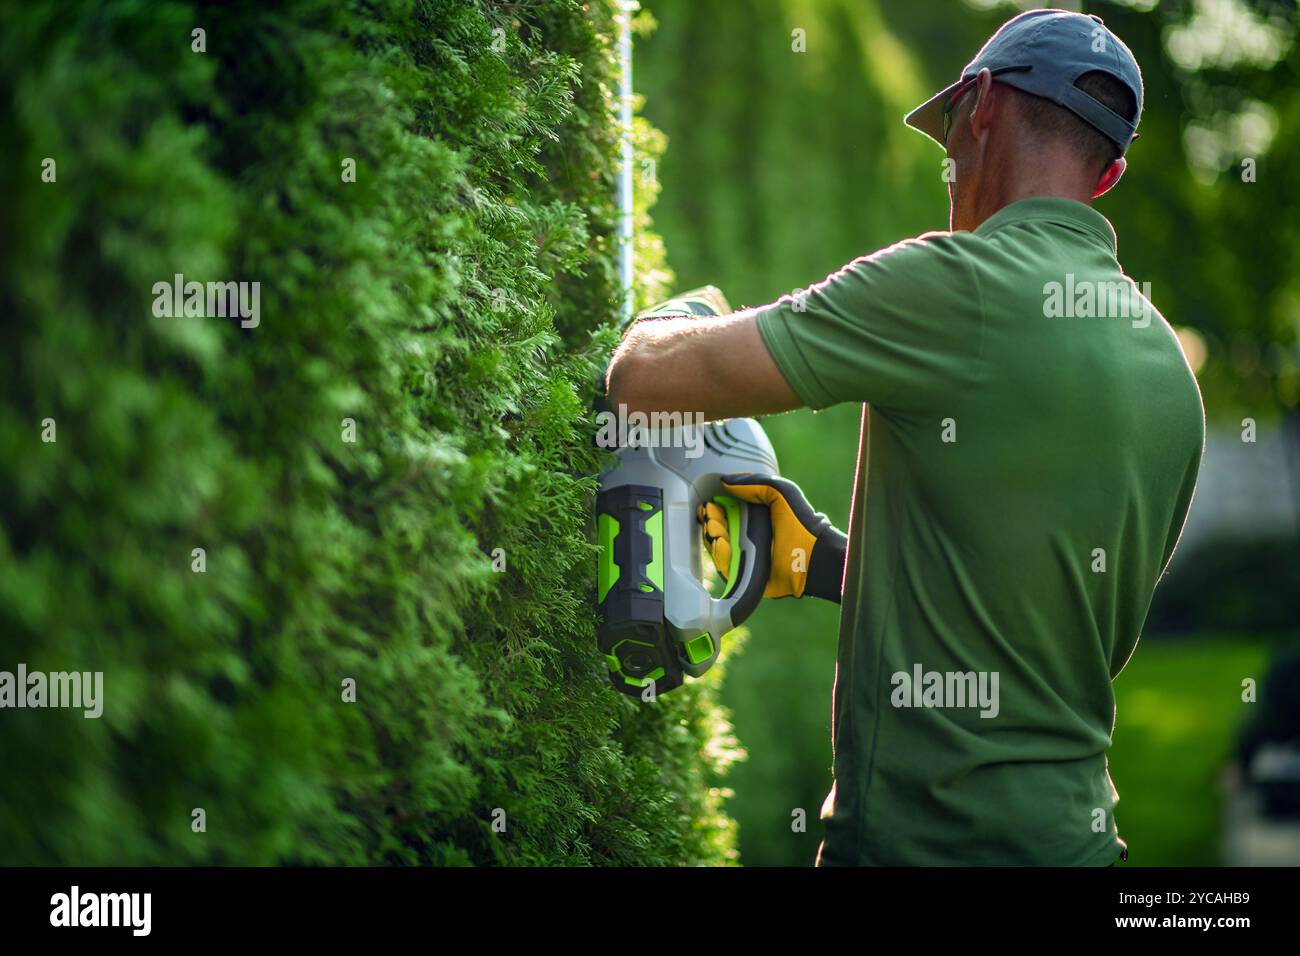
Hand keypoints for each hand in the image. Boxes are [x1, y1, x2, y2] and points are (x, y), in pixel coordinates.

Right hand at [697, 474, 846, 602]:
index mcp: (756, 517)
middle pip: (719, 529)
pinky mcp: (746, 574)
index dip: (716, 508)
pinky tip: (719, 543)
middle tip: (708, 516)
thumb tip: (725, 481)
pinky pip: (726, 567)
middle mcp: (749, 536)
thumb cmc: (800, 522)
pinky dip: (720, 555)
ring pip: (719, 548)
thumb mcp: (781, 492)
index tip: (710, 504)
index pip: (727, 512)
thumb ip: (754, 483)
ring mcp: (746, 556)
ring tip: (714, 529)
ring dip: (712, 537)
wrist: (811, 555)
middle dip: (711, 521)